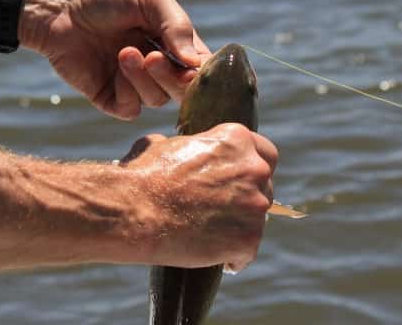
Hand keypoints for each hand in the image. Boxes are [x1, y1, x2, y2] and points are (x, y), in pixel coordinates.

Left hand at [21, 0, 211, 119]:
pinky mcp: (109, 97)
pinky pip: (132, 109)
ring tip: (123, 52)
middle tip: (153, 57)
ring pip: (158, 100)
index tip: (193, 67)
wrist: (56, 5)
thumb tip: (197, 64)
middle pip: (183, 91)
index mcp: (172, 41)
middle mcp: (157, 64)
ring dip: (143, 78)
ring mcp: (133, 82)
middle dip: (173, 78)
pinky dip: (127, 92)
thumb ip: (177, 25)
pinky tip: (115, 67)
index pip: (200, 67)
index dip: (201, 73)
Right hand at [120, 123, 278, 271]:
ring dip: (240, 227)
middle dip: (246, 200)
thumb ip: (179, 146)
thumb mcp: (160, 145)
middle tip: (223, 212)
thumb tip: (167, 146)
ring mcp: (255, 206)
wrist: (135, 212)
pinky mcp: (248, 239)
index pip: (265, 154)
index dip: (251, 169)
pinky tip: (220, 260)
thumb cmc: (142, 177)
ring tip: (215, 238)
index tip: (241, 182)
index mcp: (237, 141)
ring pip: (257, 220)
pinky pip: (246, 252)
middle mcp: (254, 169)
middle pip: (264, 188)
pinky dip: (234, 257)